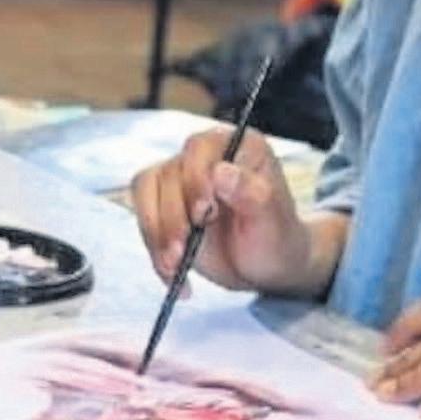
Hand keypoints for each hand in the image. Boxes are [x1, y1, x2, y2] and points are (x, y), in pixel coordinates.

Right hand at [132, 125, 331, 296]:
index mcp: (239, 145)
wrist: (265, 265)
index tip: (204, 215)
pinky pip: (144, 216)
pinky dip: (153, 248)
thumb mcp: (273, 221)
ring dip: (156, 233)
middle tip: (183, 252)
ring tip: (175, 266)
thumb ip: (252, 194)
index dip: (195, 179)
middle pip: (169, 172)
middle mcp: (206, 155)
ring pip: (147, 192)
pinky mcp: (165, 203)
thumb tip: (221, 171)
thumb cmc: (276, 237)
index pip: (201, 147)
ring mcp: (182, 178)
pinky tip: (172, 274)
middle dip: (172, 217)